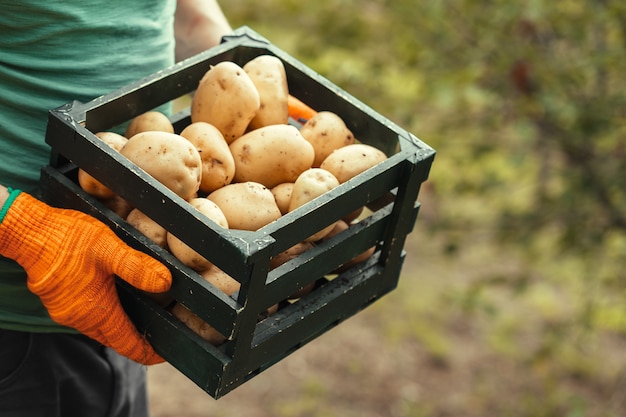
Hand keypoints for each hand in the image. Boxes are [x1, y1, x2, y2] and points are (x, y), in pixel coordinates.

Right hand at [0, 189, 171, 364]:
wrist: (27, 231)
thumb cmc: (67, 239)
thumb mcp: (109, 248)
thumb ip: (136, 267)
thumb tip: (165, 283)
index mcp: (97, 311)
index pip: (128, 344)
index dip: (148, 352)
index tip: (165, 353)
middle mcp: (80, 319)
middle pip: (115, 340)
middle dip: (136, 340)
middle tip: (159, 334)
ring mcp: (67, 312)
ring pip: (100, 329)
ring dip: (119, 327)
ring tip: (141, 317)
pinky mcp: (59, 302)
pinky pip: (87, 318)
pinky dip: (104, 316)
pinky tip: (114, 300)